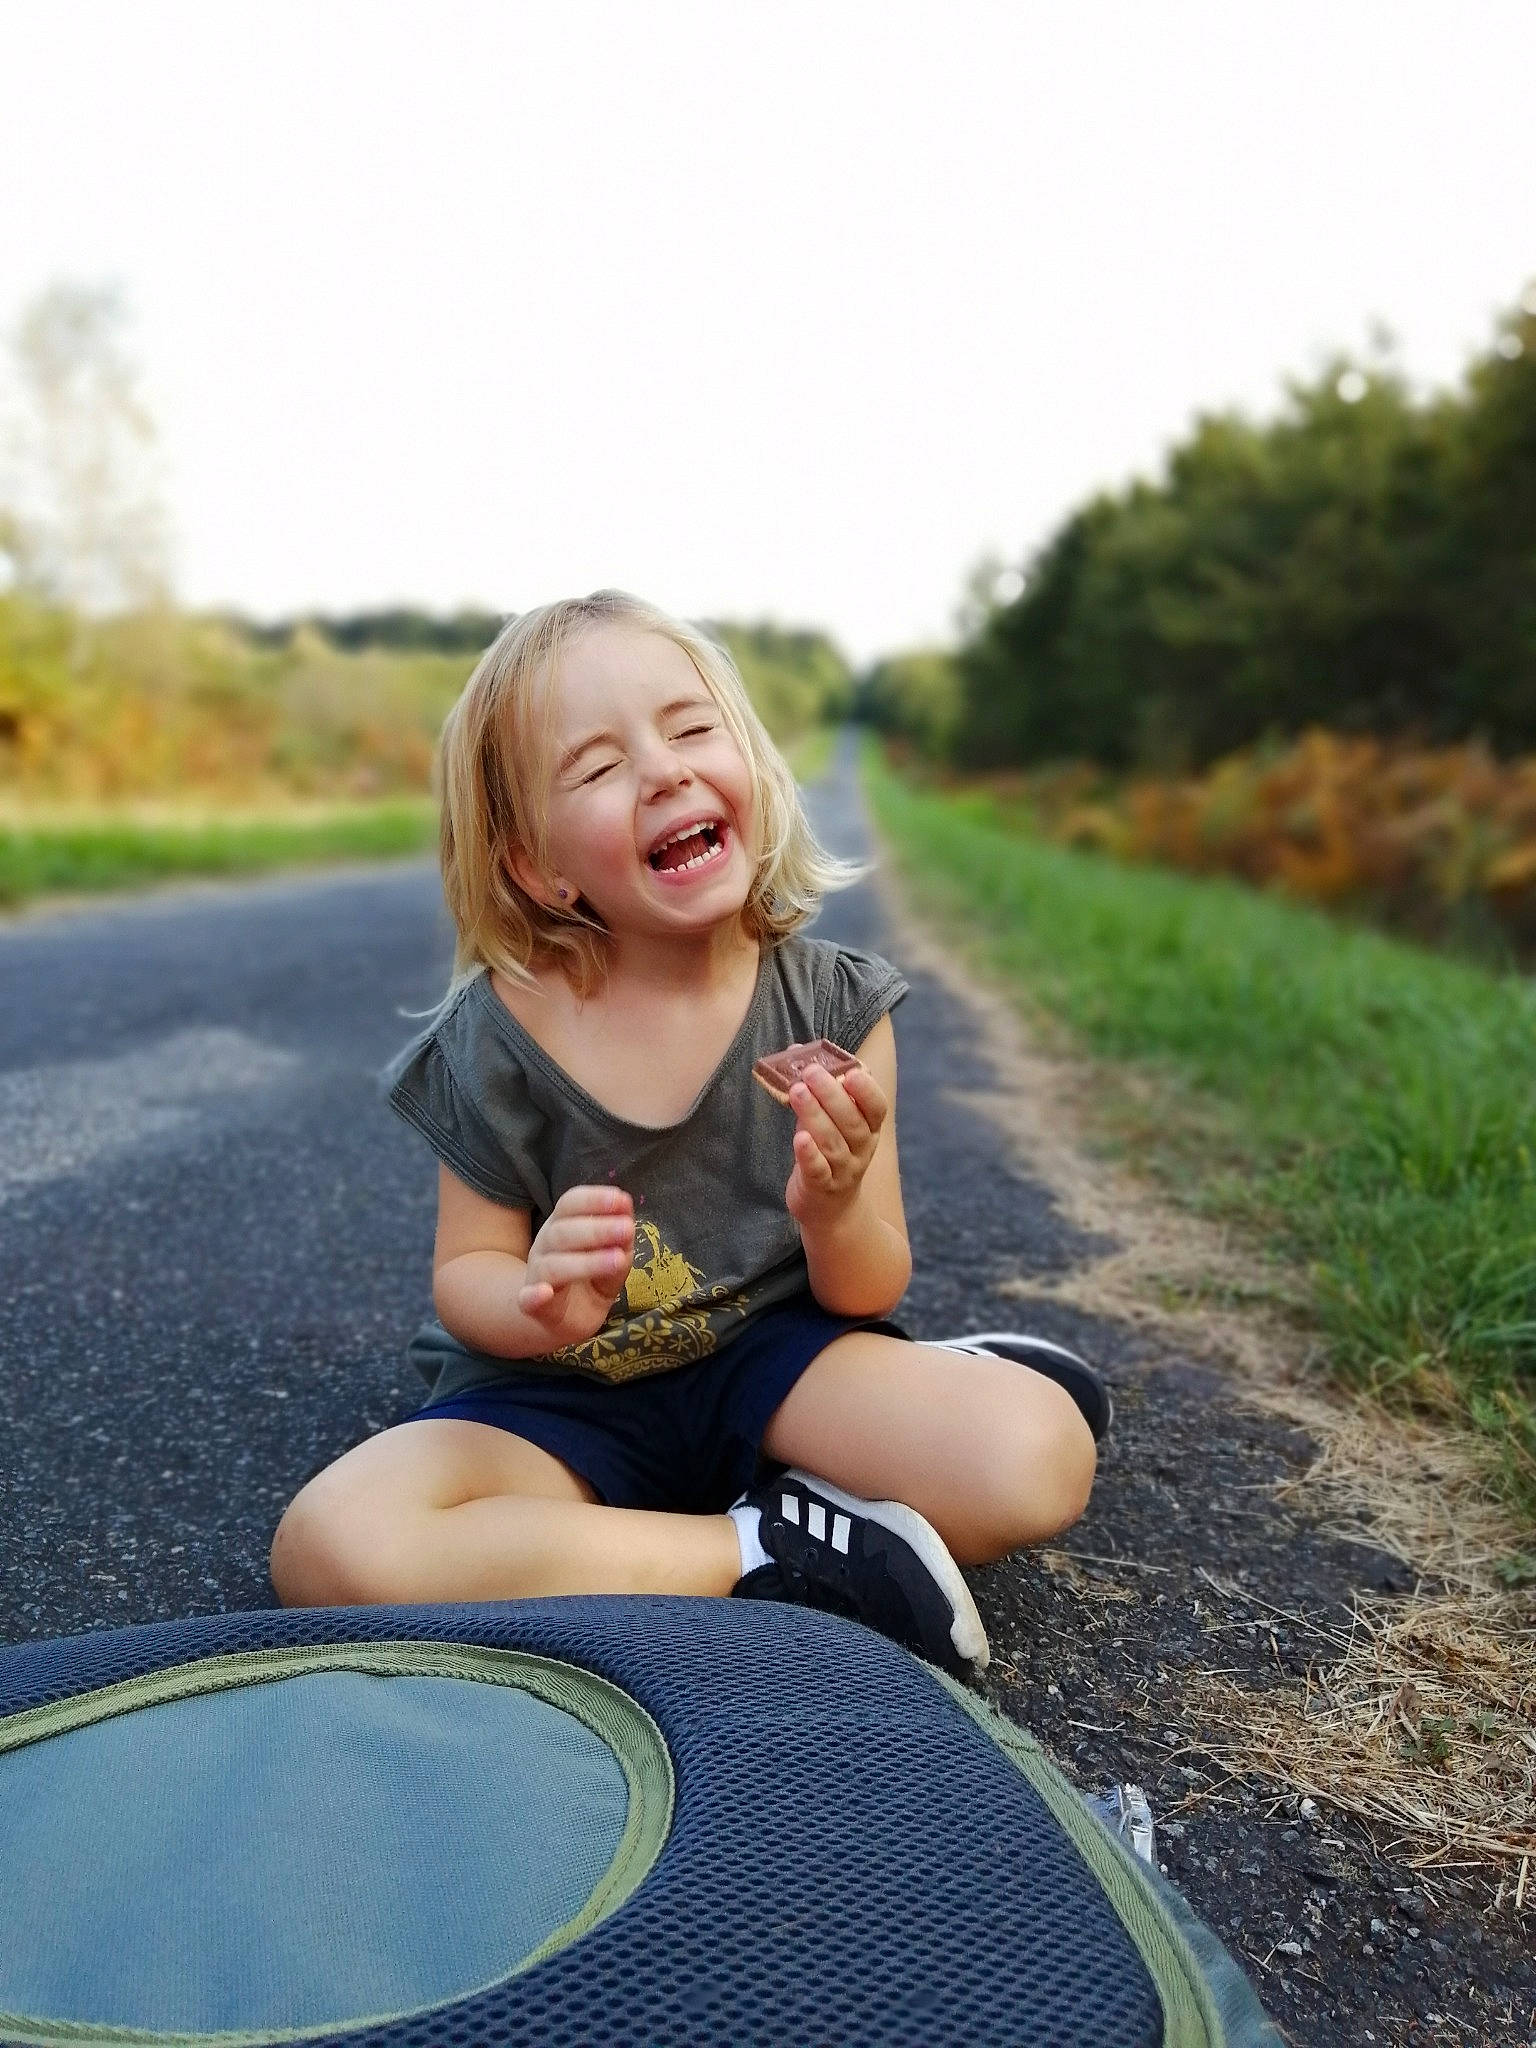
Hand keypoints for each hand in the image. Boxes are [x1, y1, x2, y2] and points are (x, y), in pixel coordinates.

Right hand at [519, 1185, 634, 1347]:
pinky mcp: (533, 1306)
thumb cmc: (590, 1280)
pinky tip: (544, 1293)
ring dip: (586, 1262)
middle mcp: (545, 1246)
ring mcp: (536, 1276)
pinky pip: (527, 1300)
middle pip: (562, 1232)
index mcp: (561, 1226)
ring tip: (617, 1260)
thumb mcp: (613, 1256)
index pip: (570, 1204)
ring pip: (553, 1265)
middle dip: (596, 1229)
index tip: (620, 1200)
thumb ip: (620, 1238)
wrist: (565, 1319)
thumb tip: (626, 1208)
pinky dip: (533, 1296)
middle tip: (627, 1229)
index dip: (593, 1199)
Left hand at [784, 1059, 888, 1225]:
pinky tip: (799, 1138)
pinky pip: (818, 1170)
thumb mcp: (831, 1122)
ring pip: (832, 1143)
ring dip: (815, 1116)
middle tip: (812, 1072)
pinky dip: (810, 1154)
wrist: (830, 1210)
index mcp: (868, 1130)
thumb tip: (796, 1050)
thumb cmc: (829, 1153)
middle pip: (852, 1122)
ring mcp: (843, 1171)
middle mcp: (860, 1150)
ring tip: (797, 1092)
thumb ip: (817, 1090)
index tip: (853, 1071)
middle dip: (832, 1095)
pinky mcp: (821, 1188)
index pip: (877, 1108)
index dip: (867, 1090)